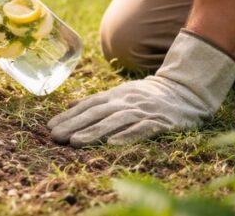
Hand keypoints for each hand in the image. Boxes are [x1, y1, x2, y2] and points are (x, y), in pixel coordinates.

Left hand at [47, 30, 234, 146]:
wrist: (184, 91)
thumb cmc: (146, 96)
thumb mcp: (119, 94)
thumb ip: (95, 101)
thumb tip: (68, 106)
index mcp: (115, 96)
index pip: (87, 106)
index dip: (68, 116)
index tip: (50, 127)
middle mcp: (126, 102)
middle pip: (97, 114)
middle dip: (75, 125)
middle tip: (56, 137)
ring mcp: (143, 111)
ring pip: (114, 122)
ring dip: (94, 132)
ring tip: (75, 143)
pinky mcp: (160, 122)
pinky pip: (142, 129)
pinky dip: (127, 136)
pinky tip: (111, 144)